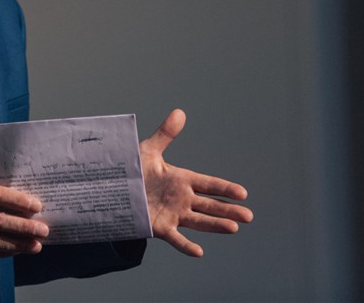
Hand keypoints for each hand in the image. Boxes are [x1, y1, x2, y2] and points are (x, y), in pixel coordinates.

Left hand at [140, 109, 253, 256]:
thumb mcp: (149, 150)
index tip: (242, 193)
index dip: (225, 188)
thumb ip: (165, 134)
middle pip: (210, 205)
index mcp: (182, 179)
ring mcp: (173, 214)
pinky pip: (176, 239)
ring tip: (233, 228)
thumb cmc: (135, 169)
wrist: (115, 190)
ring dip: (215, 225)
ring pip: (199, 221)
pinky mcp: (160, 227)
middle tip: (248, 216)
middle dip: (228, 210)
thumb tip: (180, 112)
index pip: (209, 184)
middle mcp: (182, 199)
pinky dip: (187, 246)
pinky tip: (199, 252)